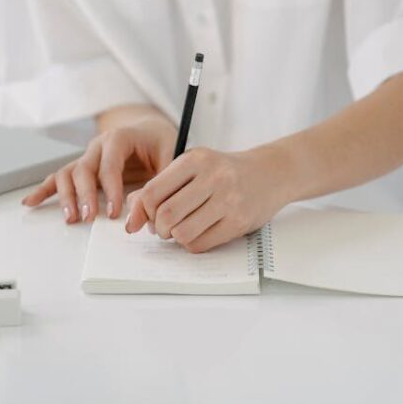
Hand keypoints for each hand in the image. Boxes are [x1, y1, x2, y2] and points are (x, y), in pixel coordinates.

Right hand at [22, 114, 176, 223]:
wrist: (150, 130)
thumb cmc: (160, 142)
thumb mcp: (171, 154)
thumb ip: (162, 179)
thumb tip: (146, 210)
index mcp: (120, 138)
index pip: (109, 164)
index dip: (110, 189)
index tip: (114, 212)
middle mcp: (98, 146)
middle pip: (83, 169)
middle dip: (84, 195)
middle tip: (89, 217)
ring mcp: (87, 157)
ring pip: (68, 174)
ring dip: (65, 196)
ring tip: (70, 218)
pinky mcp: (81, 169)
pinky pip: (58, 178)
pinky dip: (43, 190)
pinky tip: (30, 202)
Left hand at [125, 147, 289, 252]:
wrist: (270, 173)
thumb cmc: (224, 172)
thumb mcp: (194, 168)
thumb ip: (161, 186)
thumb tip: (132, 215)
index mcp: (195, 159)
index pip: (153, 191)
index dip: (145, 210)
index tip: (150, 215)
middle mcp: (212, 176)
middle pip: (166, 214)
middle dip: (159, 228)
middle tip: (163, 228)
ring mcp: (228, 199)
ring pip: (182, 232)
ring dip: (175, 238)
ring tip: (180, 231)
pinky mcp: (239, 221)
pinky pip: (201, 243)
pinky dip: (191, 244)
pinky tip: (197, 234)